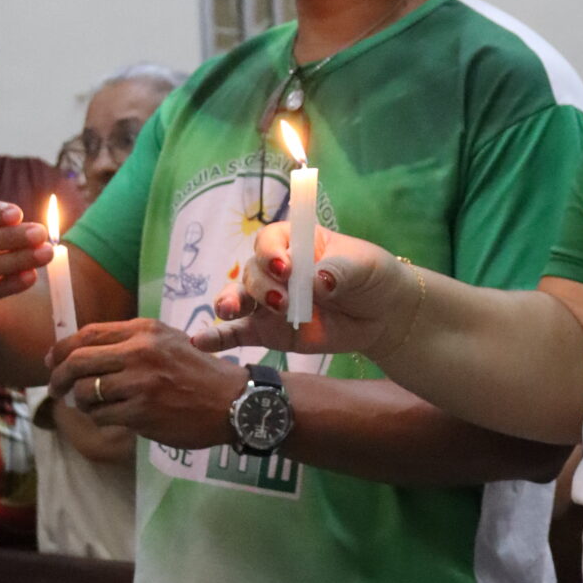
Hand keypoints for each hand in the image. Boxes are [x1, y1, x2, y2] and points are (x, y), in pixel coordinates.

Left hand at [47, 319, 247, 449]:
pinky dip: (99, 418)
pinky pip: (101, 415)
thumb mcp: (167, 342)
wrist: (232, 401)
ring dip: (81, 401)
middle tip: (56, 388)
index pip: (87, 333)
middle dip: (58, 377)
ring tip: (91, 405)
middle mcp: (140, 351)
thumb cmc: (198, 373)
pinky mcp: (141, 412)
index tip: (52, 361)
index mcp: (144, 330)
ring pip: (86, 391)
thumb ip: (129, 342)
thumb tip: (80, 352)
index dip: (62, 348)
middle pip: (77, 361)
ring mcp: (140, 382)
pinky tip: (112, 417)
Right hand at [191, 221, 415, 359]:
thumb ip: (339, 271)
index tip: (287, 267)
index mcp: (296, 242)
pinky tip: (199, 342)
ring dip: (232, 303)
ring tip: (232, 311)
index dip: (271, 252)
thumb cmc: (371, 277)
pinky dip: (217, 337)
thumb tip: (319, 282)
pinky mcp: (269, 331)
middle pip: (252, 271)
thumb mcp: (363, 267)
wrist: (382, 314)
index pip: (269, 240)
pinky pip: (237, 334)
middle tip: (283, 301)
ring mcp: (269, 301)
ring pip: (239, 298)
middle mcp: (276, 269)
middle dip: (263, 285)